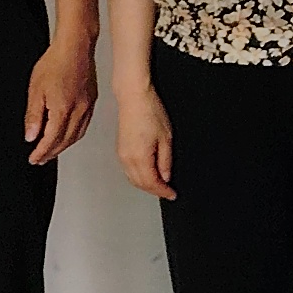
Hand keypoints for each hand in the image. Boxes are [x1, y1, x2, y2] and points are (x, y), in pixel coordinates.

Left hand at [22, 38, 98, 163]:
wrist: (75, 47)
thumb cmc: (55, 63)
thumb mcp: (35, 90)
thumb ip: (33, 116)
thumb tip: (30, 136)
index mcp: (63, 109)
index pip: (51, 139)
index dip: (41, 152)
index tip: (34, 158)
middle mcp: (79, 110)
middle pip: (66, 141)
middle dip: (52, 152)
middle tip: (40, 159)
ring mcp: (88, 106)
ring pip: (77, 135)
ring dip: (64, 146)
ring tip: (52, 151)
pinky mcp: (93, 100)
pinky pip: (84, 125)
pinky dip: (74, 135)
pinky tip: (67, 134)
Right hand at [114, 76, 174, 200]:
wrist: (134, 98)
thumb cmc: (150, 112)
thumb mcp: (166, 138)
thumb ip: (165, 161)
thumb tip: (166, 176)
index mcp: (139, 157)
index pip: (152, 183)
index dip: (163, 191)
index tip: (172, 194)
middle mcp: (127, 159)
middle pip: (140, 184)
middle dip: (154, 190)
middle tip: (168, 192)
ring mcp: (121, 154)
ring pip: (133, 178)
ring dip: (145, 185)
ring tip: (160, 185)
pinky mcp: (120, 149)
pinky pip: (128, 170)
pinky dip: (138, 176)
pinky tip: (147, 174)